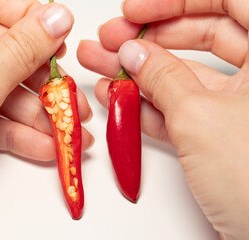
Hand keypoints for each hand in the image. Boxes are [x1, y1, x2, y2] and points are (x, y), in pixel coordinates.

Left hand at [0, 0, 93, 223]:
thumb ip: (20, 52)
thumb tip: (56, 19)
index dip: (31, 22)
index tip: (62, 42)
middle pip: (3, 54)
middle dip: (42, 85)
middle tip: (71, 104)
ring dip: (35, 116)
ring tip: (67, 135)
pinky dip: (14, 133)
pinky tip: (43, 147)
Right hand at [77, 0, 248, 238]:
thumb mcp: (200, 118)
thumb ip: (161, 78)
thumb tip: (132, 53)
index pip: (227, 1)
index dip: (175, 1)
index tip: (134, 11)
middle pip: (203, 35)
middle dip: (149, 37)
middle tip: (111, 40)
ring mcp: (241, 108)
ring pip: (185, 76)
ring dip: (138, 72)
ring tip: (99, 65)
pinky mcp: (222, 135)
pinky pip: (182, 109)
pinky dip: (148, 104)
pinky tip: (116, 97)